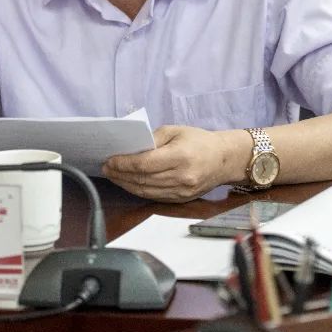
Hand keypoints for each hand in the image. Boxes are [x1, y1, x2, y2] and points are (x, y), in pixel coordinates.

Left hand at [103, 125, 230, 201]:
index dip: (124, 164)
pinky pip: (154, 197)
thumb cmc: (199, 141)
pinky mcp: (182, 200)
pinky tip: (129, 183)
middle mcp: (181, 177)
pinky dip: (139, 191)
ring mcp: (182, 192)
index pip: (144, 164)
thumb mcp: (176, 130)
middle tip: (106, 168)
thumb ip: (152, 139)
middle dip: (121, 174)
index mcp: (180, 157)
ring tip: (114, 176)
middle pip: (143, 179)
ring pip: (146, 191)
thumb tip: (131, 150)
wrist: (225, 160)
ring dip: (126, 184)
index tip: (110, 160)